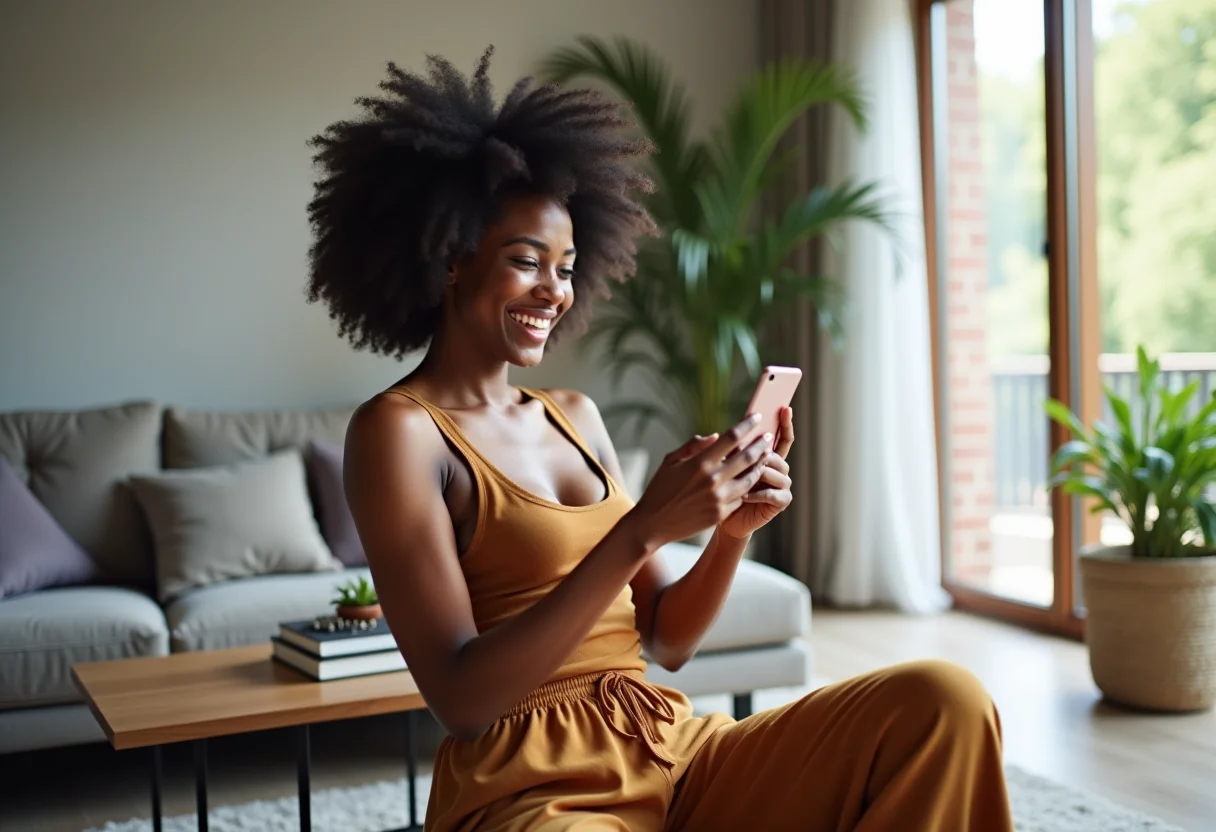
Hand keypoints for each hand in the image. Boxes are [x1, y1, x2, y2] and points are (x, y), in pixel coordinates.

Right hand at [624, 414, 770, 550]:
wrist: (652, 524)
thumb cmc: (659, 489)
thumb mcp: (670, 461)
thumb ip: (694, 445)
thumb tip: (717, 436)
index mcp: (700, 462)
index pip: (731, 438)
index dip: (747, 425)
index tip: (756, 417)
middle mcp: (712, 479)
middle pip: (747, 456)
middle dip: (761, 444)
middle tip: (769, 436)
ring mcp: (719, 498)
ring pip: (749, 478)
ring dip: (760, 466)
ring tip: (766, 457)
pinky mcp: (720, 514)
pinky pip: (741, 497)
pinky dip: (747, 487)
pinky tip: (751, 480)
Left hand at [718, 406, 794, 539]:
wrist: (724, 519)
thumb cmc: (719, 491)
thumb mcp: (715, 467)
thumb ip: (716, 450)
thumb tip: (714, 435)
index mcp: (766, 456)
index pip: (780, 436)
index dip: (785, 423)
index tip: (785, 408)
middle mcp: (777, 468)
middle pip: (777, 453)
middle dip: (764, 450)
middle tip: (753, 446)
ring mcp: (781, 485)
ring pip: (776, 471)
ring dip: (760, 472)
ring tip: (744, 475)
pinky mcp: (779, 502)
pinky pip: (773, 493)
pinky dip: (759, 494)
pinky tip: (745, 496)